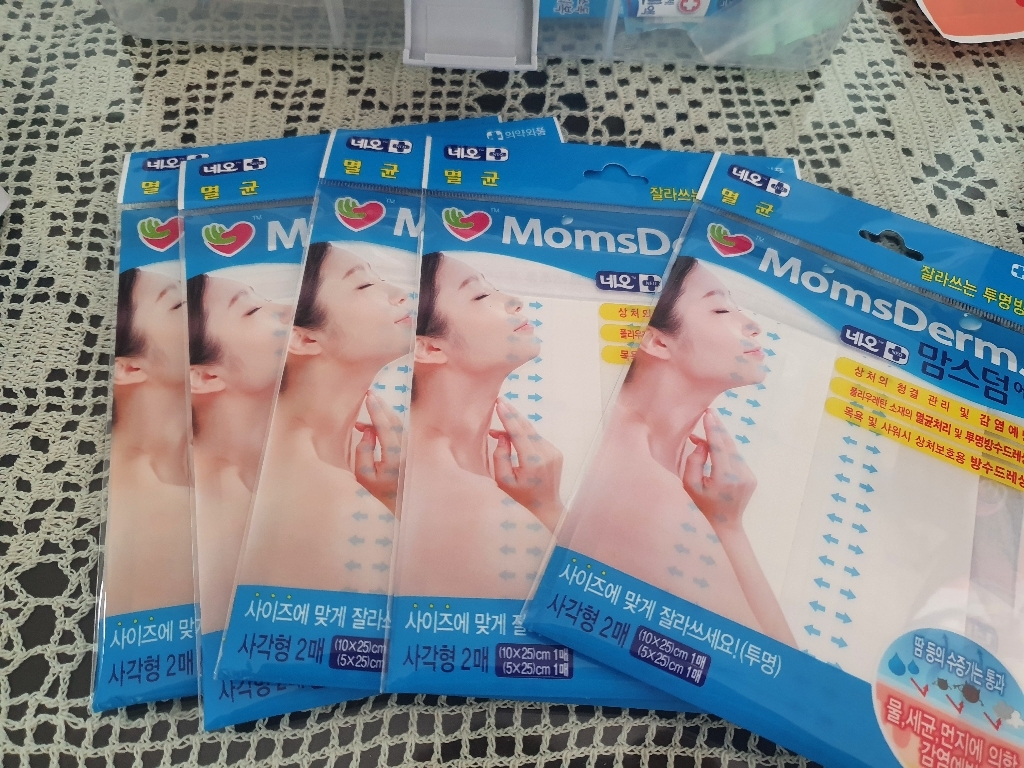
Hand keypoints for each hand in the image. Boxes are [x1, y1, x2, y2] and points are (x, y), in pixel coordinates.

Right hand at [353, 392, 403, 512]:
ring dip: (384, 414)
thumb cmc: (380, 492)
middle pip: (395, 421)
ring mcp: (411, 450)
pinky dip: (388, 423)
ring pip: (399, 425)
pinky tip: (372, 426)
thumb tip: (368, 430)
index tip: (368, 396)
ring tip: (368, 407)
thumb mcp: (364, 476)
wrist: (403, 505)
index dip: (376, 410)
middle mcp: (407, 451)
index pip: (386, 427)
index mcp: (395, 457)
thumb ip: (363, 451)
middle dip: (382, 406)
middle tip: (369, 394)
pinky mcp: (412, 449)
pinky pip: (400, 431)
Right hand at [490, 398, 563, 529]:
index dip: (508, 417)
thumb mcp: (503, 480)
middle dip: (513, 414)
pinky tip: (513, 436)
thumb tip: (503, 435)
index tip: (499, 403)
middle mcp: (547, 454)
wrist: (545, 507)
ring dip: (516, 426)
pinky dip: (525, 435)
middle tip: (500, 401)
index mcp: (533, 462)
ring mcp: (554, 452)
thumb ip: (500, 456)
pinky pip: (537, 439)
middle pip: (527, 427)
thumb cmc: (519, 497)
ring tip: (499, 423)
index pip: (519, 433)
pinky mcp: (556, 452)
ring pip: (532, 432)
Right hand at [681, 409, 755, 532]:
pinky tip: (714, 449)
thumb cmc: (702, 506)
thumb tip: (702, 444)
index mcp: (725, 478)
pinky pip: (736, 458)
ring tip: (704, 433)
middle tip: (709, 413)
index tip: (708, 414)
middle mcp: (741, 475)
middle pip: (728, 444)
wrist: (725, 525)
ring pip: (733, 450)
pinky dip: (726, 451)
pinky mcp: (752, 477)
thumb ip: (693, 462)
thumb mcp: (690, 486)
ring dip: (720, 440)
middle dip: (718, 428)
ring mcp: (749, 476)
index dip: (713, 429)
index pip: (719, 447)